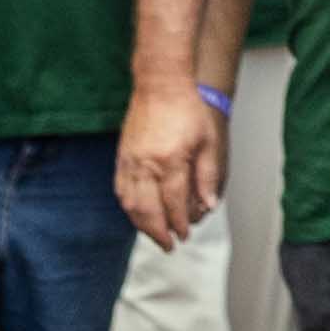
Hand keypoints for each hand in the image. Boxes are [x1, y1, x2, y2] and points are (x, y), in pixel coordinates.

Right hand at [116, 82, 228, 245]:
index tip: (185, 234)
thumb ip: (207, 176)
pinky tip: (138, 215)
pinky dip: (128, 207)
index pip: (174, 203)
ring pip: (131, 204)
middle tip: (169, 245)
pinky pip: (121, 190)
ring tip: (155, 235)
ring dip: (142, 225)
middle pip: (149, 210)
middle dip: (159, 232)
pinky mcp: (122, 156)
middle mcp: (147, 164)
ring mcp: (130, 161)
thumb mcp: (207, 142)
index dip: (180, 223)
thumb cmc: (187, 110)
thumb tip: (208, 205)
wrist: (160, 85)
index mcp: (170, 160)